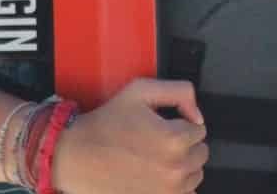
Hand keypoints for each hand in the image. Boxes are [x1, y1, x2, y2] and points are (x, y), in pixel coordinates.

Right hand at [48, 78, 207, 193]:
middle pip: (200, 154)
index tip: (163, 127)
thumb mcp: (140, 91)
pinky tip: (157, 176)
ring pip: (195, 175)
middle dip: (184, 145)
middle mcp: (175, 168)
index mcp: (174, 139)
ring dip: (182, 166)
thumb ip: (179, 93)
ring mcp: (168, 190)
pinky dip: (176, 186)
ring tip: (156, 159)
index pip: (199, 130)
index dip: (181, 125)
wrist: (76, 156)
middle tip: (158, 142)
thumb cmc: (105, 123)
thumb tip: (197, 115)